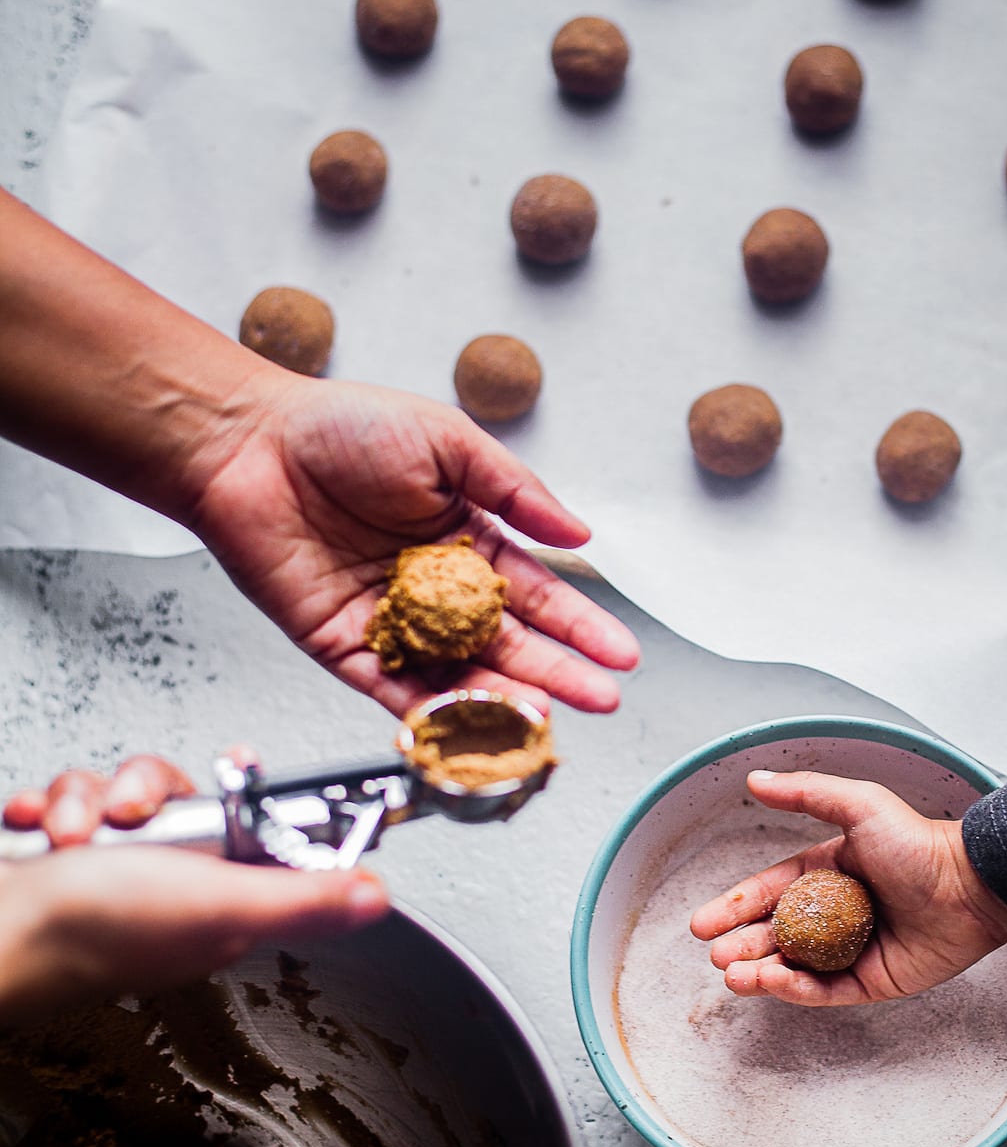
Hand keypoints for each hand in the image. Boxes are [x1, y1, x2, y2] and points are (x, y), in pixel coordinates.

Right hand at [0, 753, 389, 1019]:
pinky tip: (39, 828)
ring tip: (72, 835)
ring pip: (124, 793)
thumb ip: (301, 899)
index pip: (257, 832)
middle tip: (127, 818)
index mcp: (222, 904)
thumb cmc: (86, 937)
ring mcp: (115, 873)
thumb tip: (376, 897)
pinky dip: (49, 808)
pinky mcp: (65, 860)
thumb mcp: (219, 908)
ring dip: (88, 800)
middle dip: (145, 792)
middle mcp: (171, 888)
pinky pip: (70, 802)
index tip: (234, 770)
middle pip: (184, 797)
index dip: (248, 798)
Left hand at [187, 373, 639, 718]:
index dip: (580, 624)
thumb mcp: (447, 440)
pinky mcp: (345, 646)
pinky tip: (471, 720)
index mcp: (465, 537)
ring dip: (504, 698)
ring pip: (459, 673)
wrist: (247, 443)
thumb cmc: (337, 425)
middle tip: (601, 696)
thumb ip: (516, 491)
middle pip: (509, 642)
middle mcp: (435, 587)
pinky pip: (395, 688)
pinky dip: (432, 709)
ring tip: (545, 714)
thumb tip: (579, 532)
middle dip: (558, 671)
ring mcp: (393, 621)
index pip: (537, 593)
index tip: (619, 652)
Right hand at [689, 770, 1006, 1006]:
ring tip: (732, 974)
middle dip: (740, 946)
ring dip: (758, 973)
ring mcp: (852, 950)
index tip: (701, 923)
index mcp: (828, 872)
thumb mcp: (859, 806)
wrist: (971, 887)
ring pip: (793, 967)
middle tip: (714, 954)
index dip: (734, 907)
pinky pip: (826, 990)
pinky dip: (795, 989)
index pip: (769, 893)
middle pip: (774, 934)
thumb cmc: (920, 843)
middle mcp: (836, 912)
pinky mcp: (872, 982)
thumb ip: (806, 792)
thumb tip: (754, 778)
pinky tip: (772, 982)